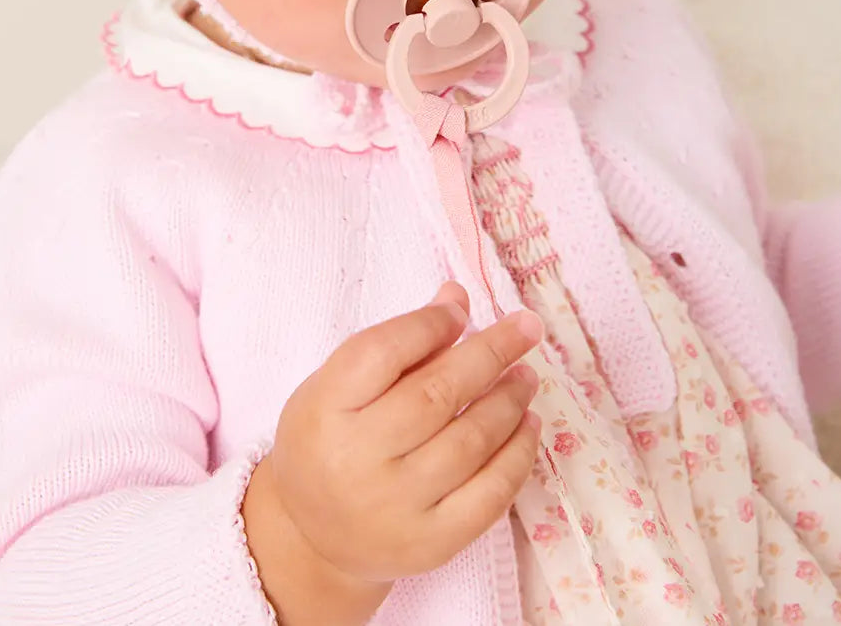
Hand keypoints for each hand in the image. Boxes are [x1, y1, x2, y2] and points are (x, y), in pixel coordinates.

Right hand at [259, 281, 542, 584]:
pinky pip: (489, 495)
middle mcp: (357, 459)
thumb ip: (397, 342)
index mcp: (325, 408)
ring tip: (525, 376)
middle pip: (436, 395)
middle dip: (490, 353)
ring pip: (469, 442)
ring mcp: (395, 506)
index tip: (460, 311)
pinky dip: (518, 454)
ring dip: (509, 401)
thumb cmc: (330, 439)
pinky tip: (528, 425)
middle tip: (526, 328)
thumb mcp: (340, 384)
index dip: (429, 324)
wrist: (313, 537)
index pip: (382, 353)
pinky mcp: (431, 543)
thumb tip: (456, 296)